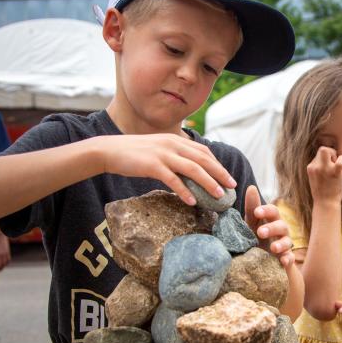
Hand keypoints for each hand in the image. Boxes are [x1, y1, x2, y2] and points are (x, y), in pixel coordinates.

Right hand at [95, 133, 236, 205]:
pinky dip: (184, 191)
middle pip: (203, 159)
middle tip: (232, 187)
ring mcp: (163, 154)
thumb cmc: (134, 154)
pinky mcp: (152, 165)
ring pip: (192, 169)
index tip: (228, 177)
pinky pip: (173, 180)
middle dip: (220, 173)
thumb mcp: (158, 150)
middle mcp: (172, 144)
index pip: (203, 151)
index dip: (218, 165)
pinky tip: (192, 202)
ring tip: (218, 196)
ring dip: (208, 182)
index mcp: (175, 140)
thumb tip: (190, 172)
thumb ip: (174, 156)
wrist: (109, 150)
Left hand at [243, 185, 294, 268]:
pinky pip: (290, 258)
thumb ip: (252, 207)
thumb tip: (251, 187)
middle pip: (281, 226)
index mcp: (271, 220)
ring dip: (281, 244)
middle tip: (260, 232)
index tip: (257, 212)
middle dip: (271, 228)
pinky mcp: (286, 258)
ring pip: (287, 242)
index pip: (272, 211)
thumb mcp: (251, 222)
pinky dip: (288, 259)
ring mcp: (284, 245)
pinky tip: (284, 261)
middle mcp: (280, 230)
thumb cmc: (255, 235)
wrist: (261, 259)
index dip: (266, 211)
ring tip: (273, 248)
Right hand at [307, 147, 341, 204]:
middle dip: (329, 152)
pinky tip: (341, 166)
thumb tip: (326, 160)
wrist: (325, 203)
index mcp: (310, 168)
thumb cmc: (322, 192)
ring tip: (336, 166)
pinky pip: (340, 160)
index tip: (328, 166)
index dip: (325, 158)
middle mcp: (315, 167)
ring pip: (327, 150)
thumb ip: (318, 168)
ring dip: (334, 155)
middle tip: (333, 162)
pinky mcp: (334, 172)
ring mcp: (324, 169)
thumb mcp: (315, 178)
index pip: (318, 155)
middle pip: (322, 149)